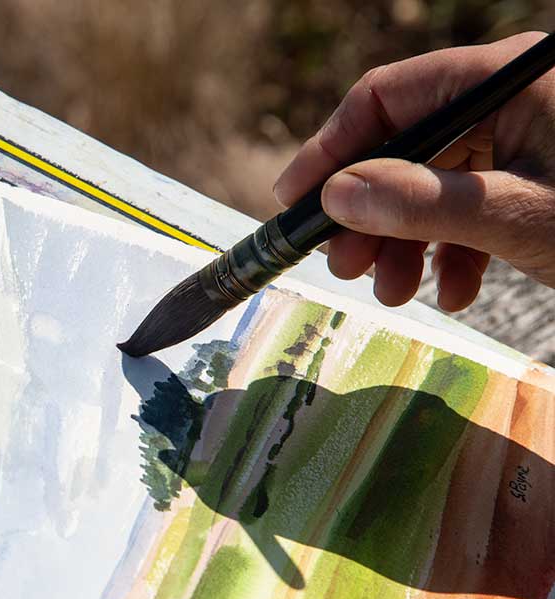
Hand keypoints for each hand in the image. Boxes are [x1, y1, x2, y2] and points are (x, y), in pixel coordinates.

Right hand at [274, 32, 554, 311]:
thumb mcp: (517, 219)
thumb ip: (421, 203)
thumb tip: (334, 197)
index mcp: (509, 80)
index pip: (389, 98)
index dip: (331, 150)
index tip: (294, 203)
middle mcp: (514, 98)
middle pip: (408, 145)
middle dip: (372, 214)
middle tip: (347, 268)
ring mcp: (531, 135)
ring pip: (437, 179)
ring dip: (408, 240)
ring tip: (399, 292)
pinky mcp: (542, 172)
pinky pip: (476, 199)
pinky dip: (455, 247)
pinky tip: (456, 288)